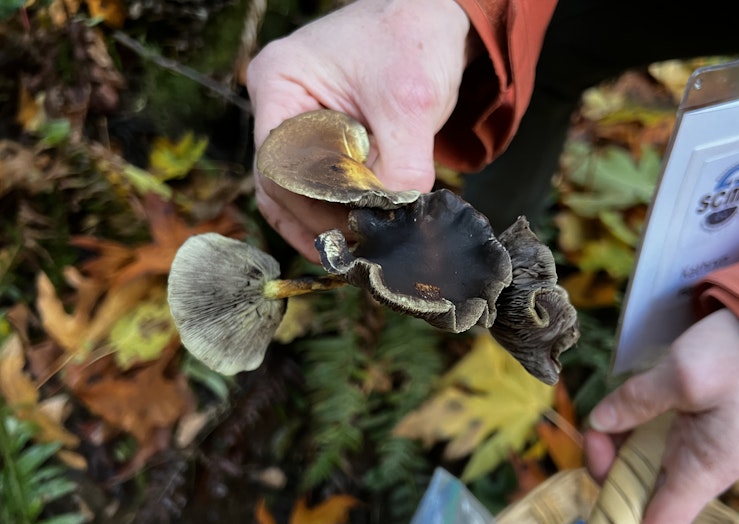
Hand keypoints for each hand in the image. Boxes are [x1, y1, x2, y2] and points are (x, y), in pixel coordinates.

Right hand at [246, 0, 470, 260]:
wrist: (433, 21)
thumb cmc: (414, 42)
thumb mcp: (411, 105)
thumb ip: (402, 167)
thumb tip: (394, 224)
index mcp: (280, 82)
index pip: (278, 163)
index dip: (309, 206)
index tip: (346, 233)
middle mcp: (277, 104)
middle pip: (277, 184)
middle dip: (313, 222)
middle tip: (350, 255)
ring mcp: (294, 123)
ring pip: (292, 192)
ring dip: (320, 223)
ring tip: (352, 254)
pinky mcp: (318, 139)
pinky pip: (315, 186)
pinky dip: (334, 211)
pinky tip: (356, 233)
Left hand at [585, 308, 738, 523]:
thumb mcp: (685, 374)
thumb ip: (638, 400)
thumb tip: (600, 422)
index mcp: (700, 470)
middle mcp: (695, 469)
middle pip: (637, 494)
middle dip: (606, 472)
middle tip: (596, 434)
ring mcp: (690, 449)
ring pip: (638, 467)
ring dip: (613, 450)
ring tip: (606, 418)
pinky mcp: (686, 429)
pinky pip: (647, 443)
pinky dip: (627, 432)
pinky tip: (620, 410)